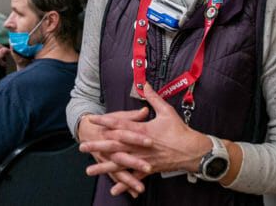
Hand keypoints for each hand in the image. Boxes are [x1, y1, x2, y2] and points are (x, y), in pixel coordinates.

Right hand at [78, 109, 150, 197]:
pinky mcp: (107, 166)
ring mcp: (107, 158)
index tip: (150, 142)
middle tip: (148, 168)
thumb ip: (133, 116)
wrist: (87, 131)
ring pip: (118, 170)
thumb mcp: (118, 116)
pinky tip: (134, 193)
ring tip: (139, 188)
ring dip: (129, 180)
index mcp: (114, 132)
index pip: (126, 135)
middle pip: (122, 155)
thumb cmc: (107, 123)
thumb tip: (145, 111)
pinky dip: (124, 186)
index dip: (137, 138)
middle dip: (135, 163)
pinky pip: (116, 178)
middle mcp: (110, 147)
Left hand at [80, 83, 211, 176]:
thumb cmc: (180, 131)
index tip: (92, 120)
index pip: (120, 124)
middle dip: (98, 146)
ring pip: (121, 164)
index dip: (105, 121)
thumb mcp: (167, 111)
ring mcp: (143, 159)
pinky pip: (134, 177)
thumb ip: (153, 98)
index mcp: (142, 131)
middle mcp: (140, 146)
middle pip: (114, 146)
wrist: (193, 151)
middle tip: (82, 147)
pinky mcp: (149, 169)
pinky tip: (114, 189)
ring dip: (104, 167)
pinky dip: (124, 184)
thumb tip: (145, 85)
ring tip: (89, 170)